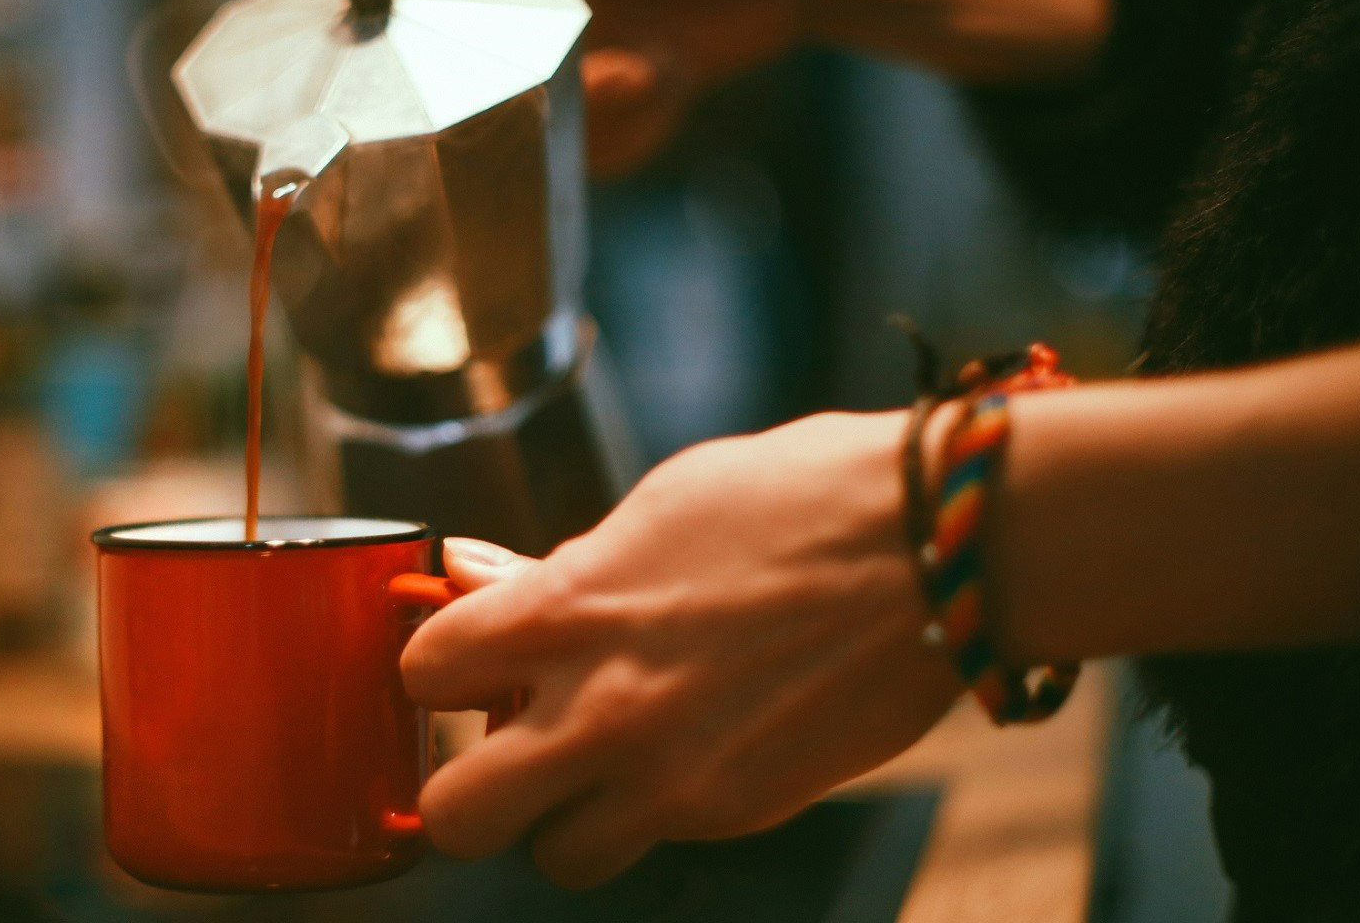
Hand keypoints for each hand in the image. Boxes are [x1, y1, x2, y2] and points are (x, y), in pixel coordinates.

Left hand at [401, 411, 962, 888]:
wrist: (937, 548)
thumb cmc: (799, 501)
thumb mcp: (657, 506)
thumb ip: (557, 566)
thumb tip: (474, 576)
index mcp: (568, 609)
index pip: (422, 673)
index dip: (438, 668)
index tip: (466, 661)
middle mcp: (603, 708)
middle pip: (455, 817)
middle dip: (468, 784)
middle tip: (506, 742)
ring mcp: (670, 775)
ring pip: (556, 857)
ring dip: (563, 816)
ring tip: (601, 759)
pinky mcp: (737, 812)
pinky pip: (652, 841)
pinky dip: (651, 811)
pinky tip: (690, 743)